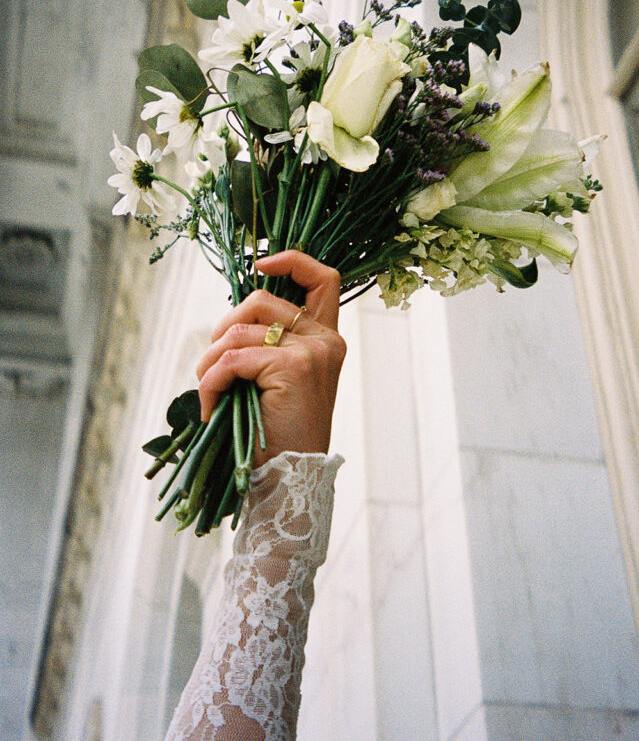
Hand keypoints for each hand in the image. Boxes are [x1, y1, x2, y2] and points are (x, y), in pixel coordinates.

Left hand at [196, 251, 345, 467]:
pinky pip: (231, 359)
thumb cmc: (278, 433)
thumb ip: (270, 344)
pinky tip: (211, 407)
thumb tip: (231, 321)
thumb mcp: (278, 380)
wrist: (290, 479)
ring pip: (239, 331)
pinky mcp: (293, 367)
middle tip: (211, 367)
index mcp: (327, 339)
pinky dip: (210, 382)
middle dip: (222, 328)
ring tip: (208, 393)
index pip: (324, 278)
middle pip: (261, 300)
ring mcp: (312, 351)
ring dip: (209, 362)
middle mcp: (326, 340)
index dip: (291, 260)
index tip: (260, 265)